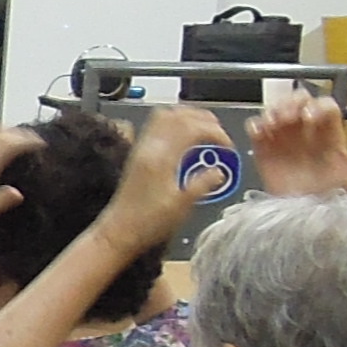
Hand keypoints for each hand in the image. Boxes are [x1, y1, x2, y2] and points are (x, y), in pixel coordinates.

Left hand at [111, 107, 229, 245]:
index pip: (192, 128)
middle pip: (177, 115)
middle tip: (220, 134)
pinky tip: (186, 138)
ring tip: (206, 131)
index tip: (228, 146)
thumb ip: (202, 184)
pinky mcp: (137, 153)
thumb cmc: (149, 222)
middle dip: (204, 119)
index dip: (215, 132)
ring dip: (188, 117)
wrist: (118, 231)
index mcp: (161, 158)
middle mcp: (149, 147)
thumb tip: (219, 171)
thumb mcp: (181, 206)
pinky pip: (156, 126)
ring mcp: (140, 148)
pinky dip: (175, 123)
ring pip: (165, 116)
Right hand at [246, 90, 346, 200]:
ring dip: (274, 110)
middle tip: (288, 118)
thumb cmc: (330, 198)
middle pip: (299, 101)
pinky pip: (256, 129)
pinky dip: (255, 126)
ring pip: (277, 110)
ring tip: (273, 124)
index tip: (310, 119)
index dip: (317, 106)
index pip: (324, 106)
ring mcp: (284, 139)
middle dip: (292, 103)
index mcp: (329, 134)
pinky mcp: (263, 150)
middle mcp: (306, 132)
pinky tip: (260, 134)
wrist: (303, 219)